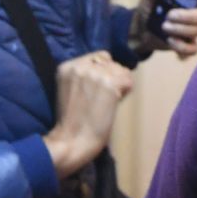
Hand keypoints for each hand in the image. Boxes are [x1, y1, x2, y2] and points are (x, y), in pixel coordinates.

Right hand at [41, 51, 133, 177]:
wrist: (72, 140)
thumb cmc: (72, 121)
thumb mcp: (69, 88)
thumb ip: (83, 75)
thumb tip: (109, 66)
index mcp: (67, 66)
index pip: (98, 57)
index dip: (102, 72)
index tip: (96, 89)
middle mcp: (81, 65)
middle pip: (111, 62)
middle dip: (111, 77)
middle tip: (102, 98)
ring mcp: (96, 73)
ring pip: (122, 70)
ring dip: (119, 85)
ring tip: (107, 102)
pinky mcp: (110, 83)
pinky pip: (129, 80)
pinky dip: (126, 92)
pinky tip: (114, 104)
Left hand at [131, 0, 196, 58]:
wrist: (140, 30)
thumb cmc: (149, 8)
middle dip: (189, 17)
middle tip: (169, 15)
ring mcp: (194, 30)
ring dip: (182, 29)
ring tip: (164, 27)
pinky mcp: (188, 45)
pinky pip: (194, 49)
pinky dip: (182, 46)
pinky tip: (170, 41)